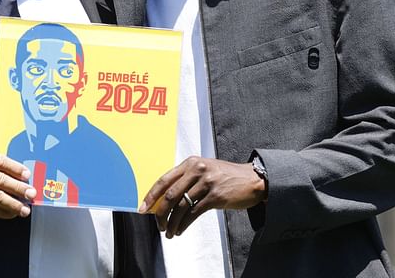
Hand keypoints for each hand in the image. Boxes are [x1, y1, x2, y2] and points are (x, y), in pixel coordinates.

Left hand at [139, 156, 265, 237]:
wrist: (252, 179)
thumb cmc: (225, 177)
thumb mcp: (205, 171)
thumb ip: (186, 180)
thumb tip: (163, 200)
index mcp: (191, 162)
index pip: (164, 179)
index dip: (151, 195)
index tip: (142, 208)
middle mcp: (197, 169)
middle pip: (170, 194)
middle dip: (160, 213)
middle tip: (158, 225)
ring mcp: (207, 182)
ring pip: (181, 206)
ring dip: (172, 222)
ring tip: (168, 232)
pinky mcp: (216, 196)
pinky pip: (194, 213)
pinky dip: (184, 224)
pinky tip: (180, 230)